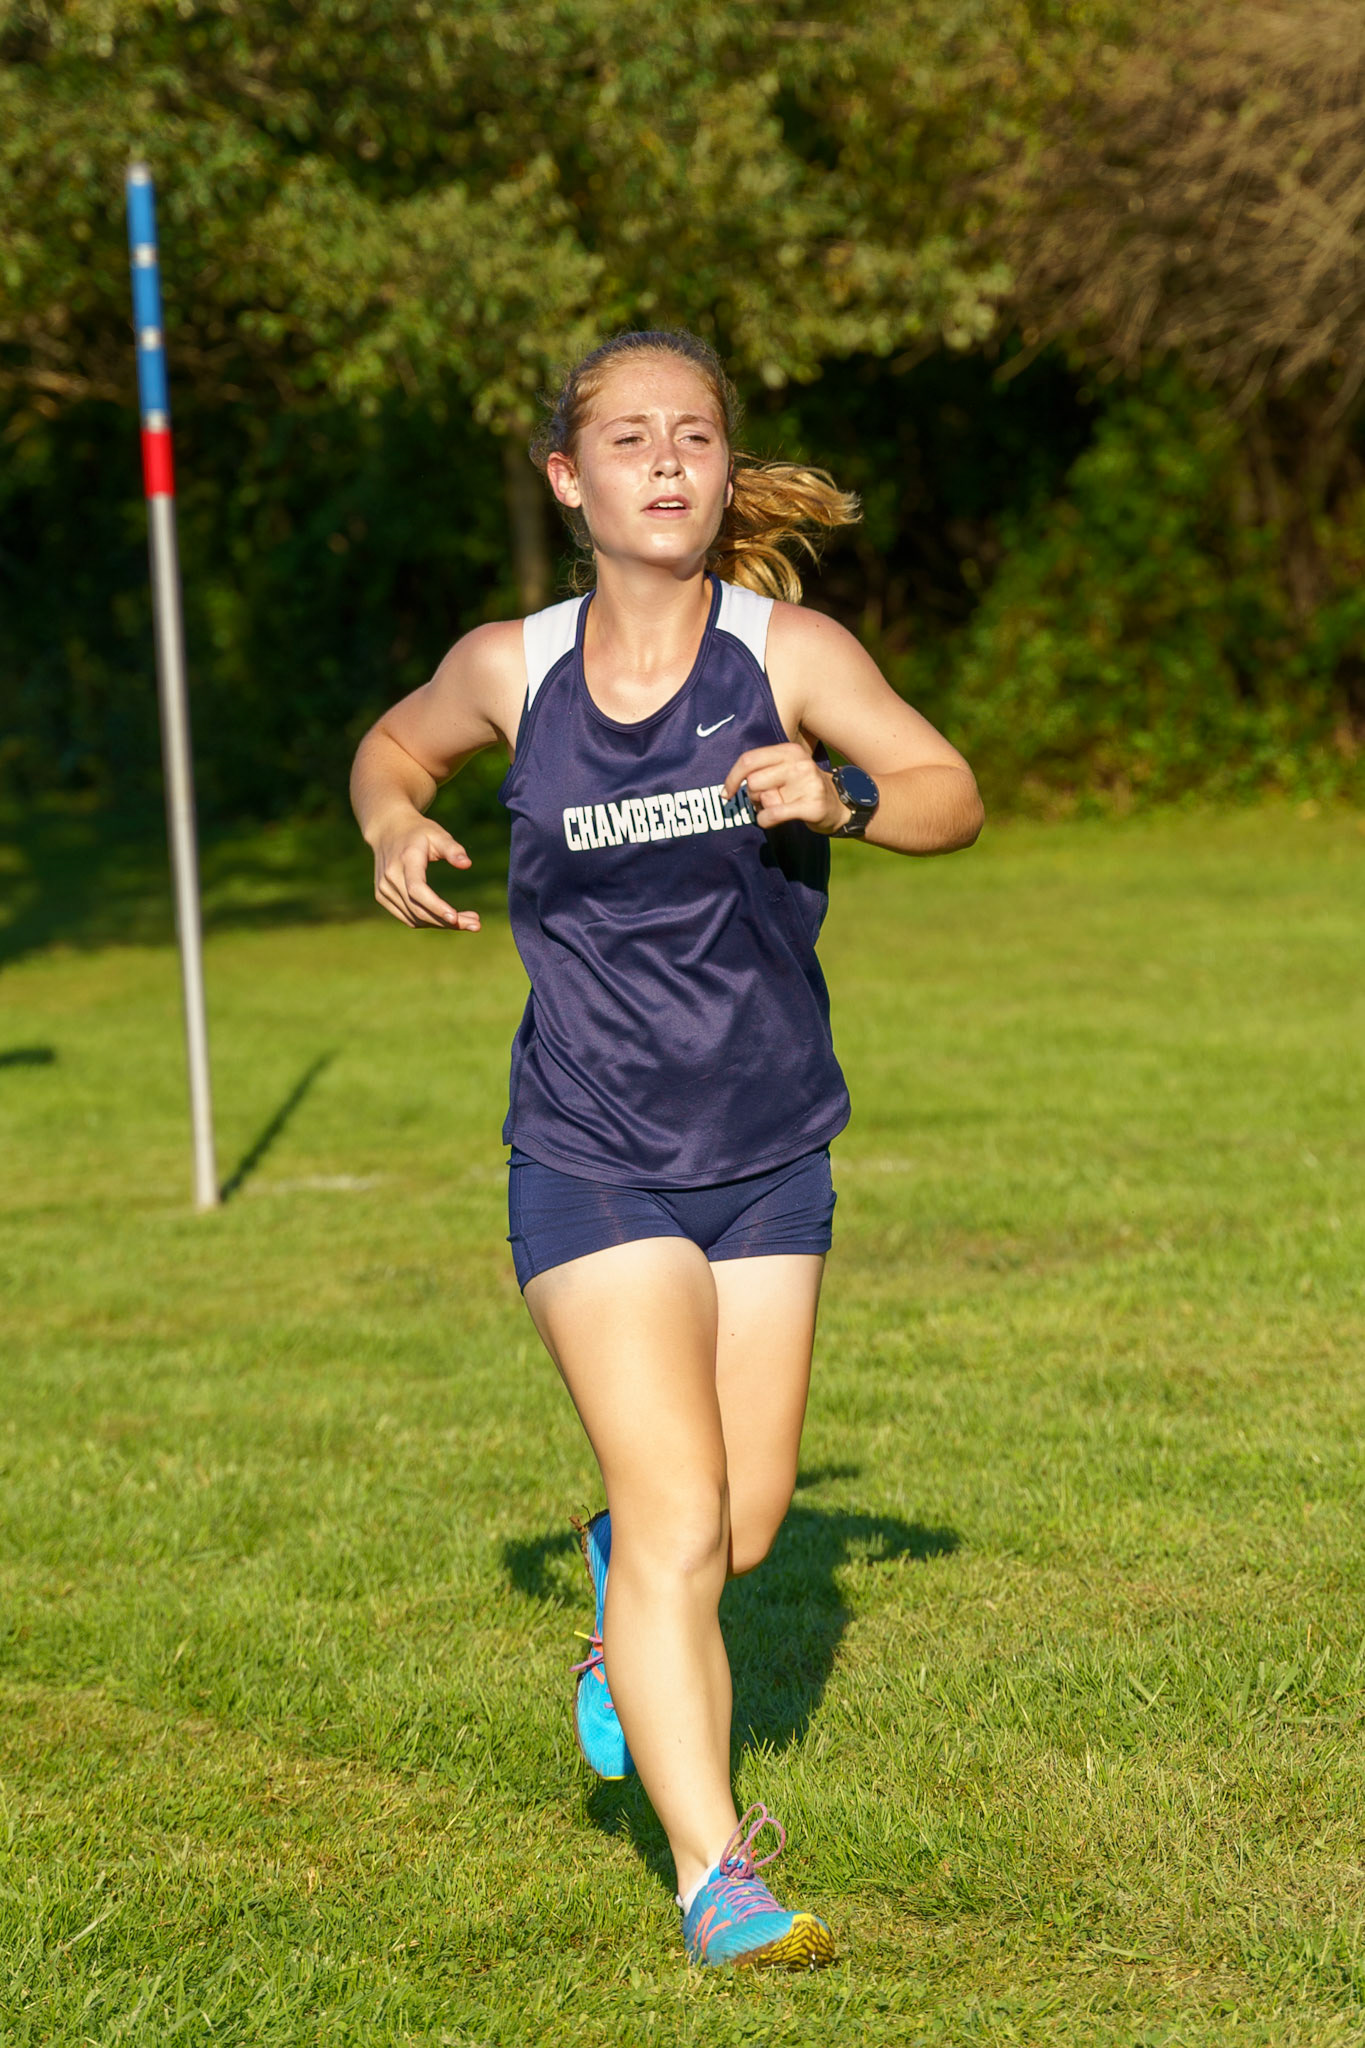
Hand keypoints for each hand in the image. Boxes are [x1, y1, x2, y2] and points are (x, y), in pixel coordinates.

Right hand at [368, 809, 480, 929]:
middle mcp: (390, 877)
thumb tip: (467, 864)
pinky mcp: (382, 897)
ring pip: (414, 917)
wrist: (387, 830)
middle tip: (475, 925)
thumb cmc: (418, 832)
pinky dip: (429, 922)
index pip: (417, 889)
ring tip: (469, 922)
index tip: (455, 918)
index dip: (435, 906)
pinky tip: (448, 919)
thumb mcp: (438, 834)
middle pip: (418, 908)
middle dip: (447, 921)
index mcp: (405, 860)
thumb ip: (453, 849)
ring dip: (441, 924)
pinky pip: (408, 917)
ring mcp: (383, 889)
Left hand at [722, 743, 850, 835]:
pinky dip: (765, 821)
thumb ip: (760, 770)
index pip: (749, 760)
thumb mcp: (784, 769)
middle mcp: (799, 763)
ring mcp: (808, 784)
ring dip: (761, 809)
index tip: (727, 792)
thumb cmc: (801, 787)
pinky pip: (773, 814)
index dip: (732, 778)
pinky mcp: (812, 806)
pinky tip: (771, 820)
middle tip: (765, 800)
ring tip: (775, 807)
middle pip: (753, 782)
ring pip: (762, 799)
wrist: (838, 804)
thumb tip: (730, 786)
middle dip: (752, 796)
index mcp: (789, 751)